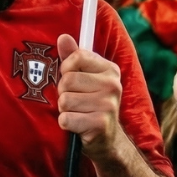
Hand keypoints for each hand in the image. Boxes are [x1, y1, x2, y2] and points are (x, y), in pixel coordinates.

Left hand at [55, 34, 125, 161]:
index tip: (72, 78)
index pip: (78, 56)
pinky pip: (65, 119)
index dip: (67, 68)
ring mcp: (108, 105)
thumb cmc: (90, 103)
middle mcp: (113, 85)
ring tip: (77, 113)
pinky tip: (77, 125)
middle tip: (75, 101)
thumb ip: (73, 57)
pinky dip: (66, 123)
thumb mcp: (84, 78)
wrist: (105, 139)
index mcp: (110, 70)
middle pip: (67, 80)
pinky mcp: (100, 124)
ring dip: (64, 109)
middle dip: (64, 92)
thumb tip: (63, 37)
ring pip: (64, 100)